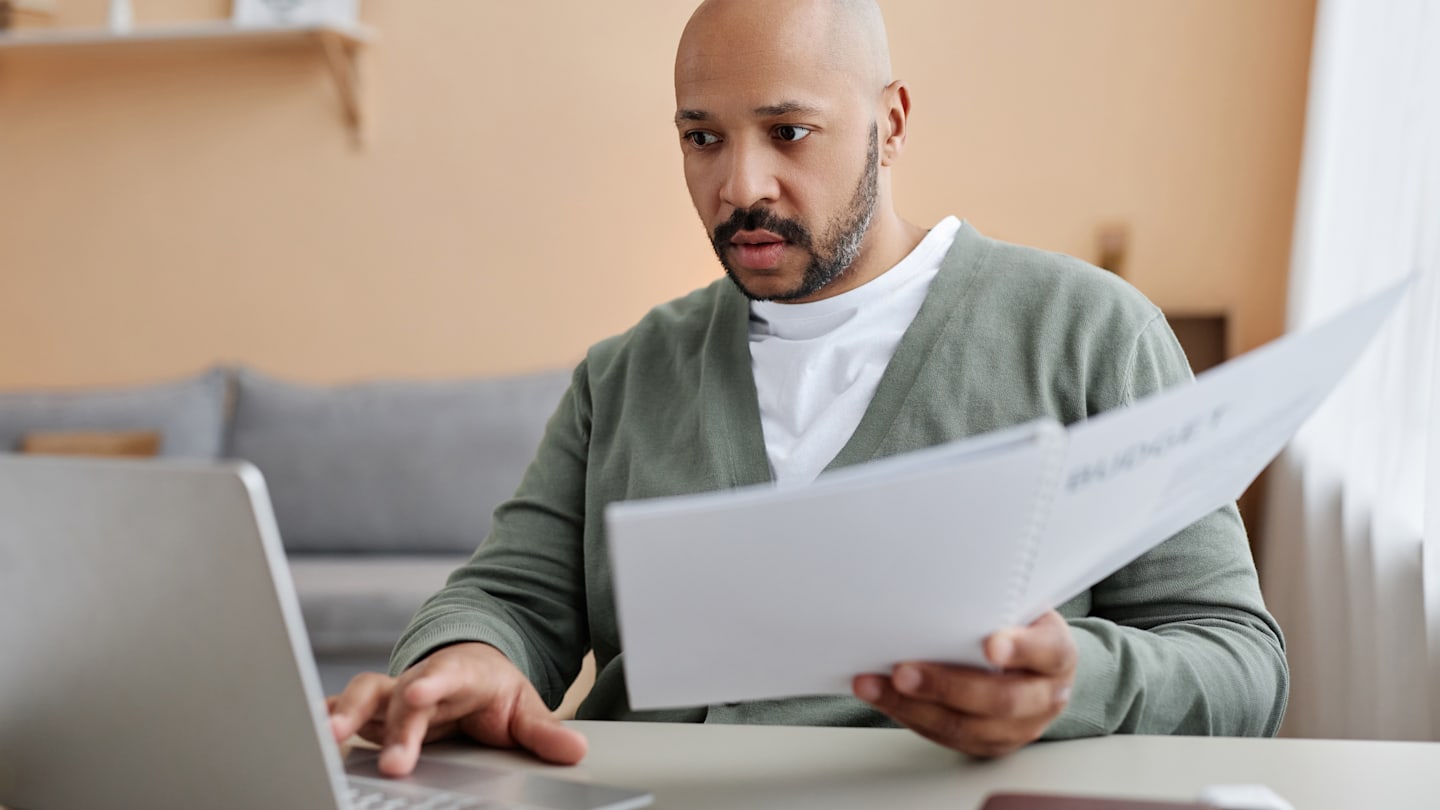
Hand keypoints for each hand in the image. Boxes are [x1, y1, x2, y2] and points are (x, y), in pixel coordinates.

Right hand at [326, 642, 587, 775]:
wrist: (470, 669)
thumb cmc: (493, 691)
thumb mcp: (525, 708)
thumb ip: (545, 732)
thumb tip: (576, 750)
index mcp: (461, 674)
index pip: (447, 674)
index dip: (433, 682)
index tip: (422, 691)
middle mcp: (422, 680)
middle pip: (403, 696)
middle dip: (395, 726)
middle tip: (391, 762)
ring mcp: (394, 694)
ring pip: (364, 696)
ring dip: (344, 715)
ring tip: (325, 737)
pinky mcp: (374, 711)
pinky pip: (343, 710)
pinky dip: (323, 718)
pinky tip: (302, 735)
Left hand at [852, 610, 1076, 756]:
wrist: (1039, 668)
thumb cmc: (1019, 627)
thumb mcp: (1021, 606)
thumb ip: (996, 600)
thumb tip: (936, 580)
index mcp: (1057, 654)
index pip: (1047, 651)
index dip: (1022, 649)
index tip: (992, 644)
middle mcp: (1044, 697)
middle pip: (1000, 700)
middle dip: (946, 686)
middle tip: (903, 671)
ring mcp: (1018, 728)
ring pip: (967, 728)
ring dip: (914, 707)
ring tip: (875, 686)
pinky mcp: (989, 744)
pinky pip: (947, 738)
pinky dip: (909, 716)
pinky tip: (883, 698)